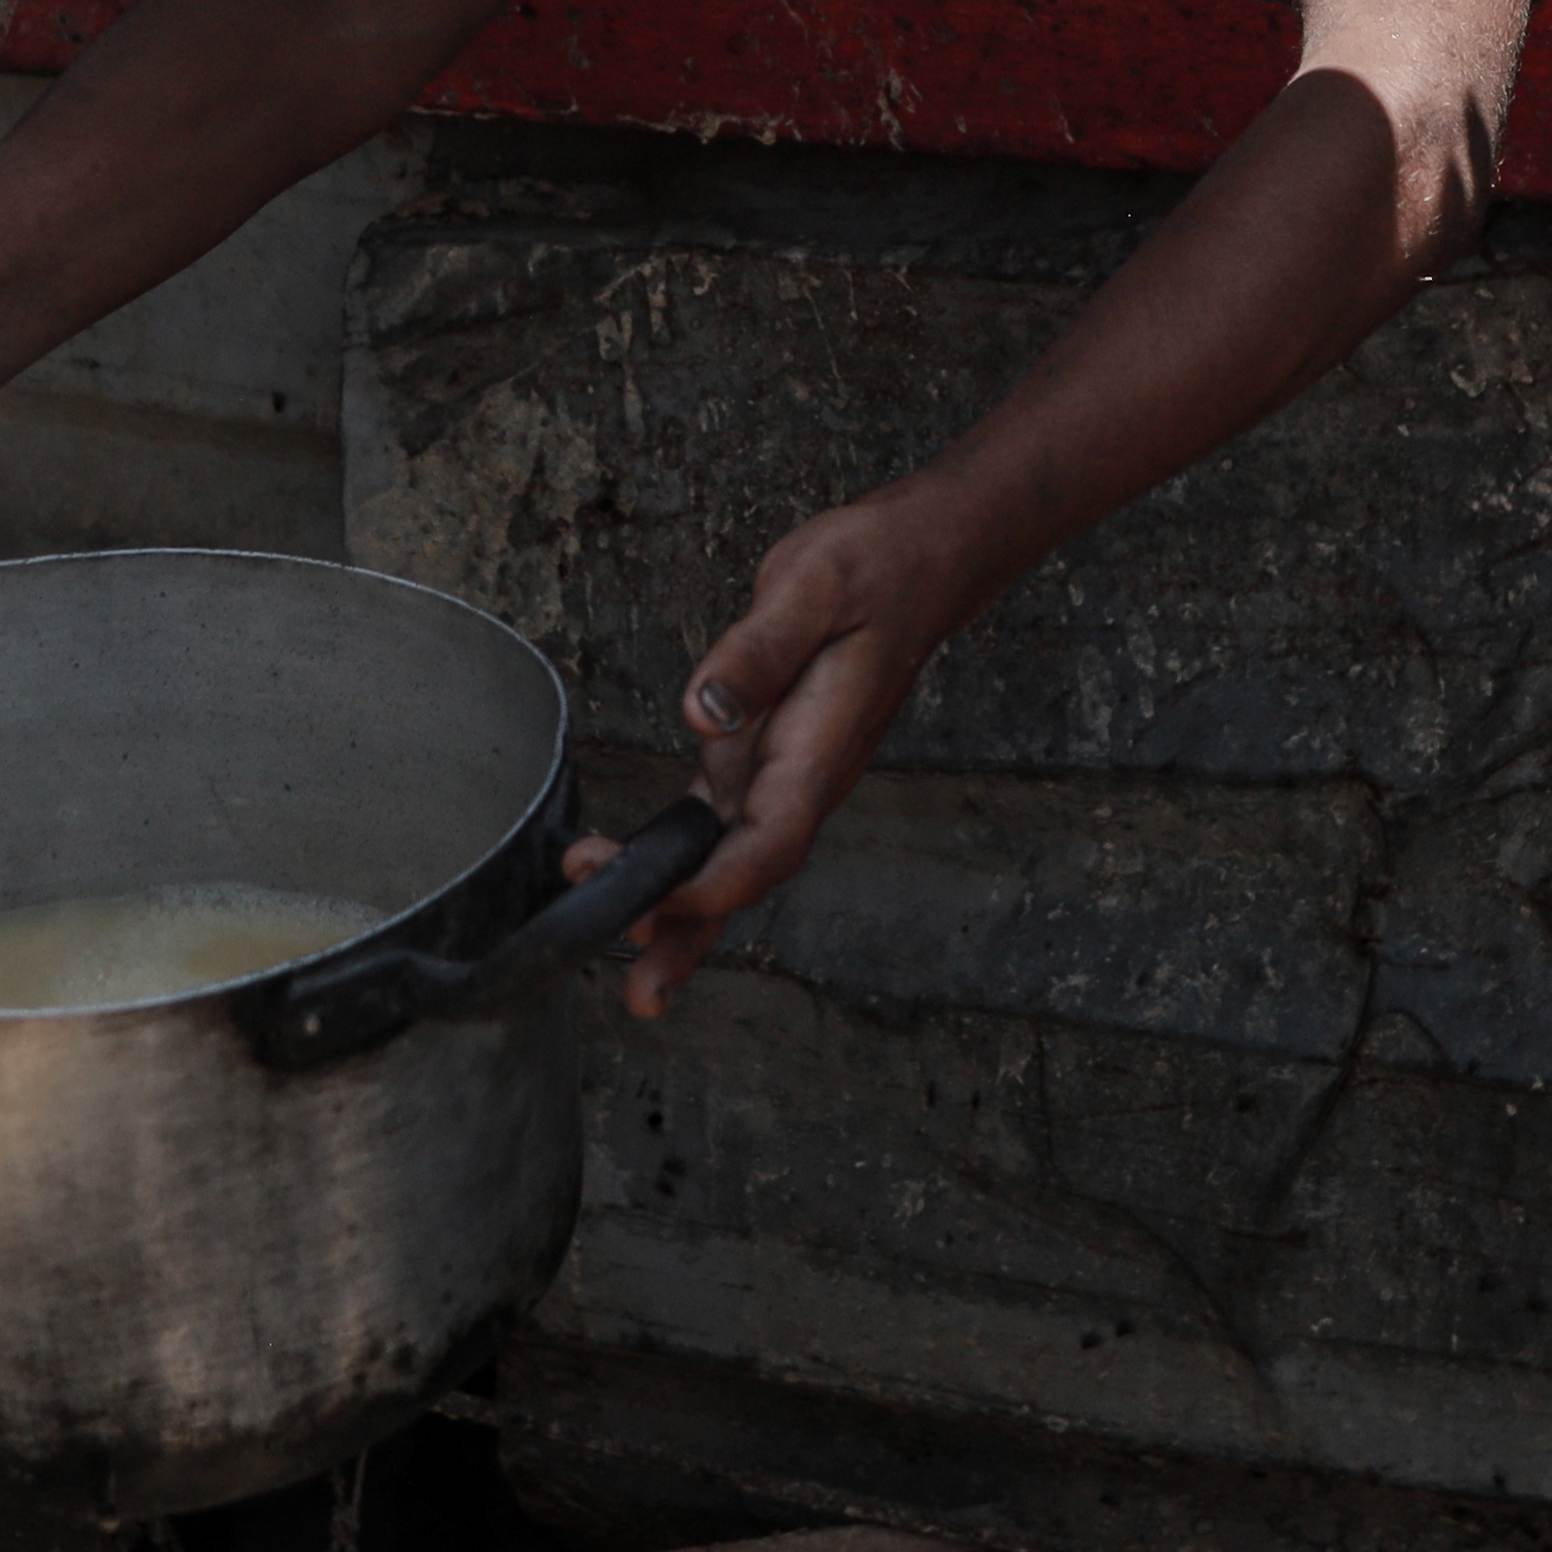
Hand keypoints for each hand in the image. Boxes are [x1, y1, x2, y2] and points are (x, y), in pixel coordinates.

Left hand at [592, 478, 995, 1013]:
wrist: (922, 557)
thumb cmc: (876, 566)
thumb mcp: (813, 584)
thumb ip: (755, 649)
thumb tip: (703, 710)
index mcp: (819, 748)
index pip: (768, 841)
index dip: (712, 885)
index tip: (649, 898)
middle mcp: (802, 775)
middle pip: (746, 876)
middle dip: (691, 934)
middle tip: (641, 993)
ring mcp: (783, 770)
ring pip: (728, 859)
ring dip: (678, 911)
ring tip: (629, 967)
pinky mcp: (761, 754)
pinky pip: (716, 823)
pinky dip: (676, 857)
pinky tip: (633, 879)